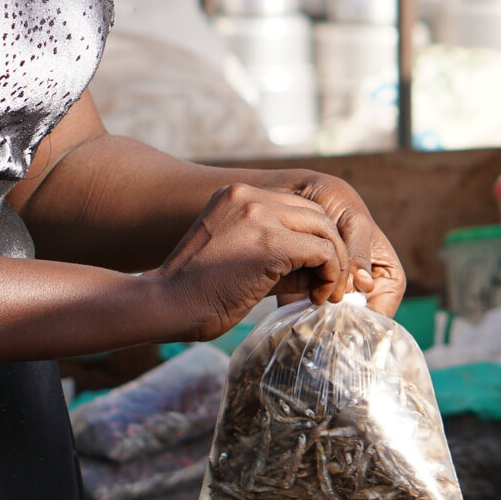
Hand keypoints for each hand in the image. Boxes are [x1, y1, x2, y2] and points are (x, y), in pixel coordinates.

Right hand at [152, 183, 362, 341]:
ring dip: (334, 264)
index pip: (296, 208)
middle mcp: (249, 196)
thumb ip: (278, 253)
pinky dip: (329, 275)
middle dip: (331, 250)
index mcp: (237, 195)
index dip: (315, 241)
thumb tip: (324, 266)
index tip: (315, 275)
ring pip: (325, 231)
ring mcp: (260, 216)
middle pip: (315, 215)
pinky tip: (316, 297)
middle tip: (329, 287)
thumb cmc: (197, 291)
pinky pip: (322, 252)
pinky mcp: (271, 243)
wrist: (166, 304)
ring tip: (324, 294)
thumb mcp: (239, 257)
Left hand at [260, 171, 407, 316]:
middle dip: (345, 322)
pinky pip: (308, 313)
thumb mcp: (356, 222)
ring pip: (333, 318)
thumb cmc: (338, 203)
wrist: (301, 193)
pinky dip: (302, 314)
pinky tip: (295, 308)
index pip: (385, 306)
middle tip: (330, 318)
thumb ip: (360, 253)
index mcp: (385, 274)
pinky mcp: (308, 292)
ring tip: (312, 312)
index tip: (355, 319)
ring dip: (323, 320)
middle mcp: (361, 288)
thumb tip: (362, 285)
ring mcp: (334, 292)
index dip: (373, 317)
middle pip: (358, 317)